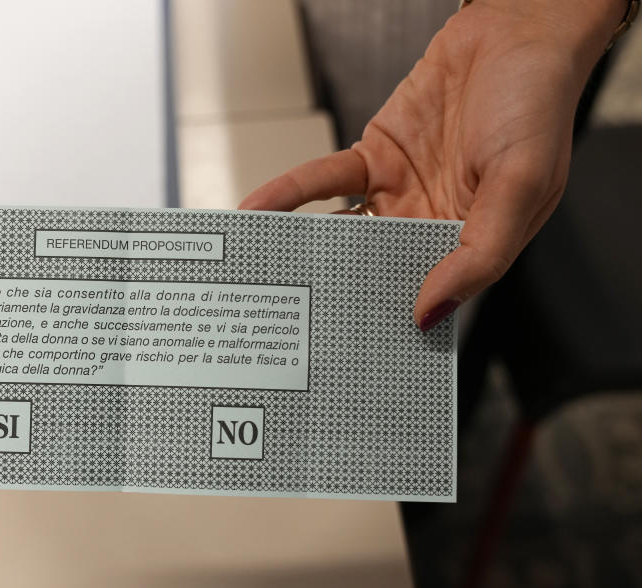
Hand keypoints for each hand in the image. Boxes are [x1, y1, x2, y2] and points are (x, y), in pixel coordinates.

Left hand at [239, 0, 624, 329]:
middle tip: (294, 316)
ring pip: (344, 229)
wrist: (517, 29)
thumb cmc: (538, 102)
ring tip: (266, 268)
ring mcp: (399, 191)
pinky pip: (325, 181)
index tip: (355, 342)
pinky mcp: (373, 157)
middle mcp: (433, 222)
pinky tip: (262, 210)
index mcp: (474, 242)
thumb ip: (479, 253)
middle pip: (375, 267)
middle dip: (337, 289)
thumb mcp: (521, 186)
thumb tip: (434, 309)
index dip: (394, 317)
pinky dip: (291, 195)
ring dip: (305, 245)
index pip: (428, 293)